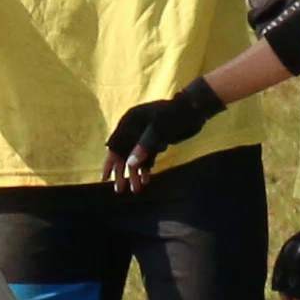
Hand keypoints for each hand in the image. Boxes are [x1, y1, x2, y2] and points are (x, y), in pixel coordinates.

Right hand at [101, 82, 225, 189]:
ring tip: (135, 189)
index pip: (115, 144)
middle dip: (122, 171)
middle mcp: (134, 129)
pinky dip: (145, 168)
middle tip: (119, 190)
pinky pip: (147, 157)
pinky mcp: (156, 141)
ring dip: (134, 173)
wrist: (194, 109)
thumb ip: (144, 146)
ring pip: (135, 157)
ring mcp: (145, 135)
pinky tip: (145, 180)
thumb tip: (130, 165)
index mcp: (130, 121)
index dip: (110, 162)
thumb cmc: (175, 115)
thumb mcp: (158, 129)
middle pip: (124, 153)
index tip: (105, 178)